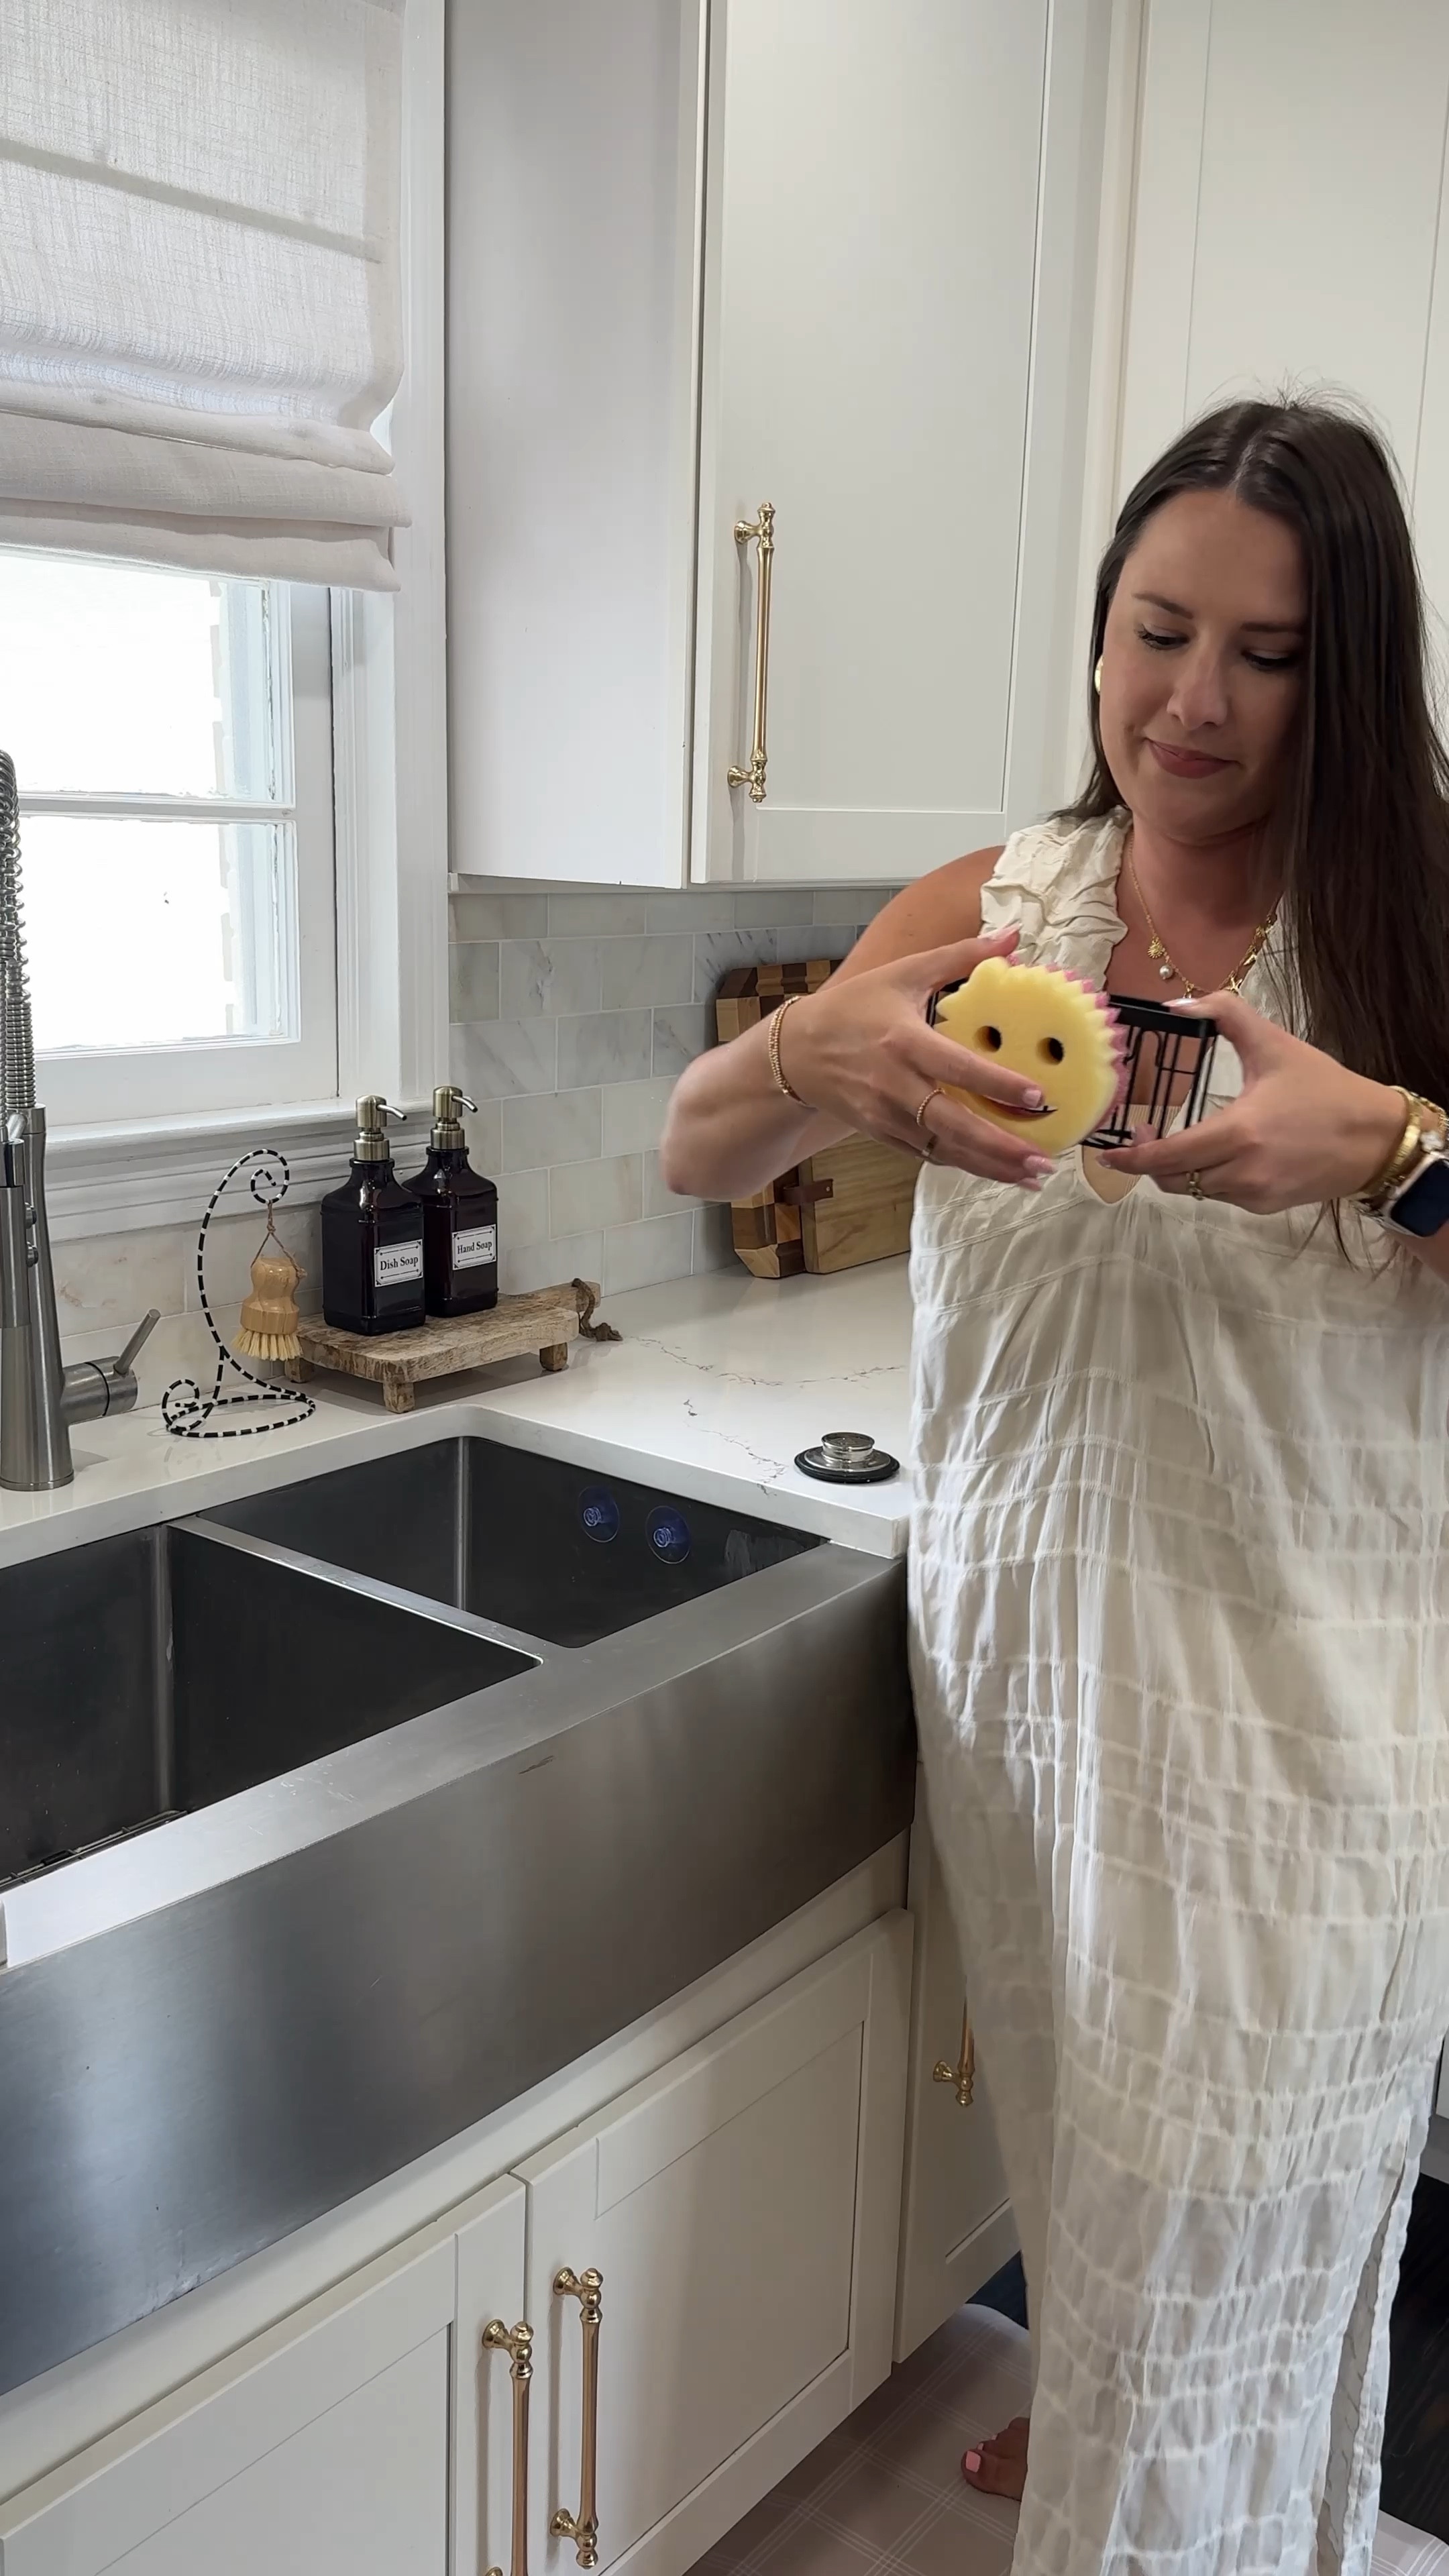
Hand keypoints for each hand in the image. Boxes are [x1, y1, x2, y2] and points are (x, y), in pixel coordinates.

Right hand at [782, 926, 1057, 1189]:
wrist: (796, 1052)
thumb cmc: (855, 1007)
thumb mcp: (904, 973)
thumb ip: (960, 956)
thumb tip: (1012, 936)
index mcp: (904, 1041)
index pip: (957, 1068)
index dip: (997, 1085)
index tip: (1037, 1097)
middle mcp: (894, 1085)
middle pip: (953, 1124)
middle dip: (1000, 1147)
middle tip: (1043, 1160)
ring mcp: (886, 1115)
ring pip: (944, 1149)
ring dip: (989, 1166)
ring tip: (1032, 1176)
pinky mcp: (881, 1134)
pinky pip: (928, 1154)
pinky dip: (963, 1164)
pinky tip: (997, 1170)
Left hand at [1096, 989, 1404, 1211]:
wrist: (1375, 1138)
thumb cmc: (1324, 1089)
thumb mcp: (1275, 1044)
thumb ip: (1226, 1015)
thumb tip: (1178, 1004)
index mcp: (1239, 1133)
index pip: (1167, 1157)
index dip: (1132, 1159)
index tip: (1108, 1152)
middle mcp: (1242, 1172)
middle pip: (1173, 1180)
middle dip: (1150, 1163)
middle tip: (1143, 1137)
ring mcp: (1254, 1195)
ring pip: (1195, 1189)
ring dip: (1182, 1169)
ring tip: (1182, 1142)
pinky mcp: (1266, 1207)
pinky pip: (1221, 1196)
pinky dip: (1211, 1177)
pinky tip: (1222, 1154)